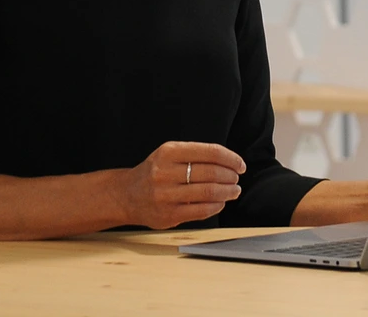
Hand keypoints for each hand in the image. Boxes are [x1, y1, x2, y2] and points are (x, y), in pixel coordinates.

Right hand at [119, 141, 246, 228]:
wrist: (127, 194)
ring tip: (234, 190)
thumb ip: (195, 155)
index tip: (240, 164)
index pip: (210, 152)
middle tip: (236, 178)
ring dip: (228, 192)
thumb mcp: (169, 154)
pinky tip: (220, 202)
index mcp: (169, 152)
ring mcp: (166, 195)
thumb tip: (229, 162)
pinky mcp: (168, 215)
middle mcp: (165, 172)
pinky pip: (201, 210)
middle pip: (212, 173)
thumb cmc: (155, 172)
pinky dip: (216, 206)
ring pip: (209, 192)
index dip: (231, 159)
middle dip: (230, 176)